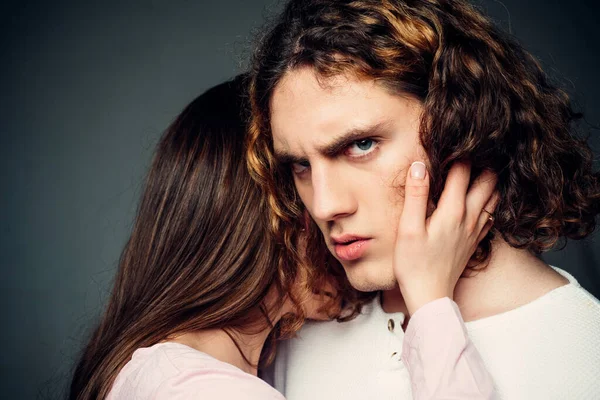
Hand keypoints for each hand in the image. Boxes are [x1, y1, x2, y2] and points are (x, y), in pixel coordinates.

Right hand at [393, 161, 497, 315]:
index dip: (459, 153)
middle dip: (483, 162)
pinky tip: (484, 196)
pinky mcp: (475, 241)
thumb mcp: (408, 228)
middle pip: (487, 181)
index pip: (462, 171)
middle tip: (474, 148)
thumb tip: (419, 166)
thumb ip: (415, 195)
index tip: (452, 140)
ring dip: (490, 180)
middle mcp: (470, 218)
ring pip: (494, 197)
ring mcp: (475, 230)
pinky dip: (492, 200)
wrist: (430, 295)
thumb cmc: (414, 264)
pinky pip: (492, 214)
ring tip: (482, 166)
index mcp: (453, 211)